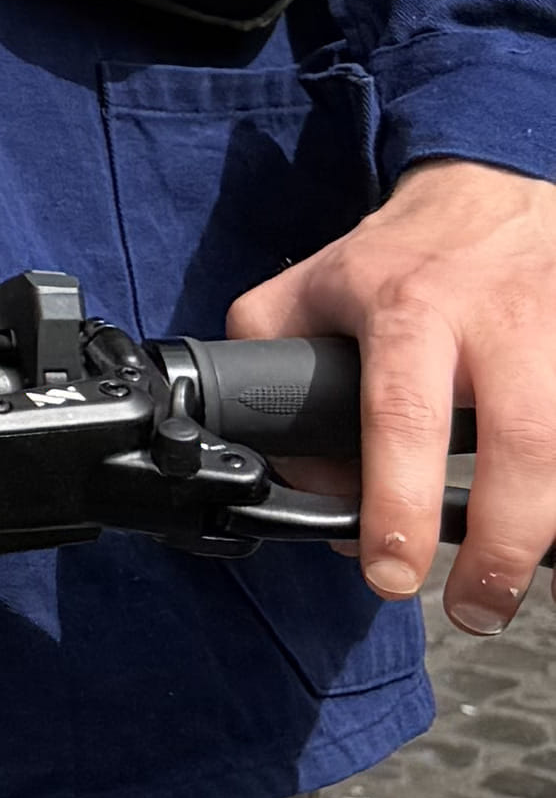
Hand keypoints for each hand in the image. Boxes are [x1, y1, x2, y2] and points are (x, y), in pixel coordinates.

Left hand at [228, 156, 555, 630]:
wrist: (493, 190)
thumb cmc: (401, 258)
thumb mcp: (309, 291)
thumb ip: (271, 372)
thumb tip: (303, 478)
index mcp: (408, 307)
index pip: (402, 413)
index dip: (398, 501)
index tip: (390, 570)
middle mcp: (495, 319)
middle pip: (521, 441)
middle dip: (502, 541)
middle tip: (474, 608)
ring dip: (549, 527)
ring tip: (516, 586)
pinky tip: (552, 535)